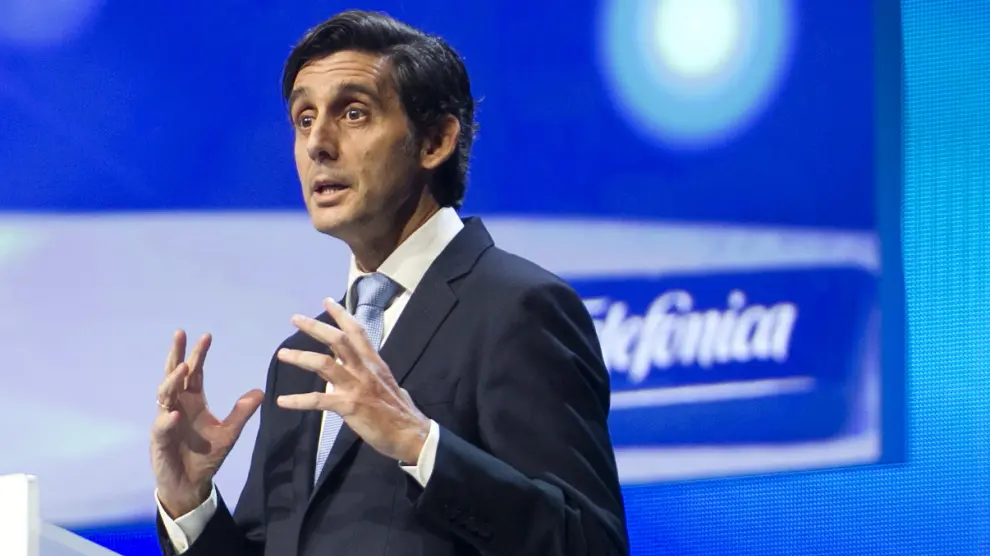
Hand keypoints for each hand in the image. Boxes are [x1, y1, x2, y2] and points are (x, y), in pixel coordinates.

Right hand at [151, 330, 263, 517]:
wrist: (191, 484)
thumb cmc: (206, 456)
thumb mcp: (229, 433)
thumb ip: (242, 412)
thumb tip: (260, 391)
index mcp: (193, 401)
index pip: (195, 373)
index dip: (199, 355)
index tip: (206, 336)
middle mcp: (178, 406)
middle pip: (174, 375)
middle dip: (177, 355)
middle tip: (180, 334)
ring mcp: (166, 421)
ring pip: (164, 395)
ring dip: (172, 382)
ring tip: (182, 369)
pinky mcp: (159, 440)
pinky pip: (162, 427)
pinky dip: (167, 420)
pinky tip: (174, 413)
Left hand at [275, 298, 429, 464]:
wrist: (410, 434)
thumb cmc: (397, 411)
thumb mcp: (383, 383)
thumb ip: (364, 375)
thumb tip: (345, 374)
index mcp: (374, 362)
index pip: (357, 331)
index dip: (341, 315)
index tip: (326, 302)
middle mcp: (364, 369)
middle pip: (338, 340)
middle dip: (315, 327)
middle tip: (295, 319)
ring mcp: (356, 386)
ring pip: (325, 364)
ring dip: (301, 357)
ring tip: (282, 354)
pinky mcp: (349, 406)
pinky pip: (319, 401)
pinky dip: (299, 400)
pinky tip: (282, 402)